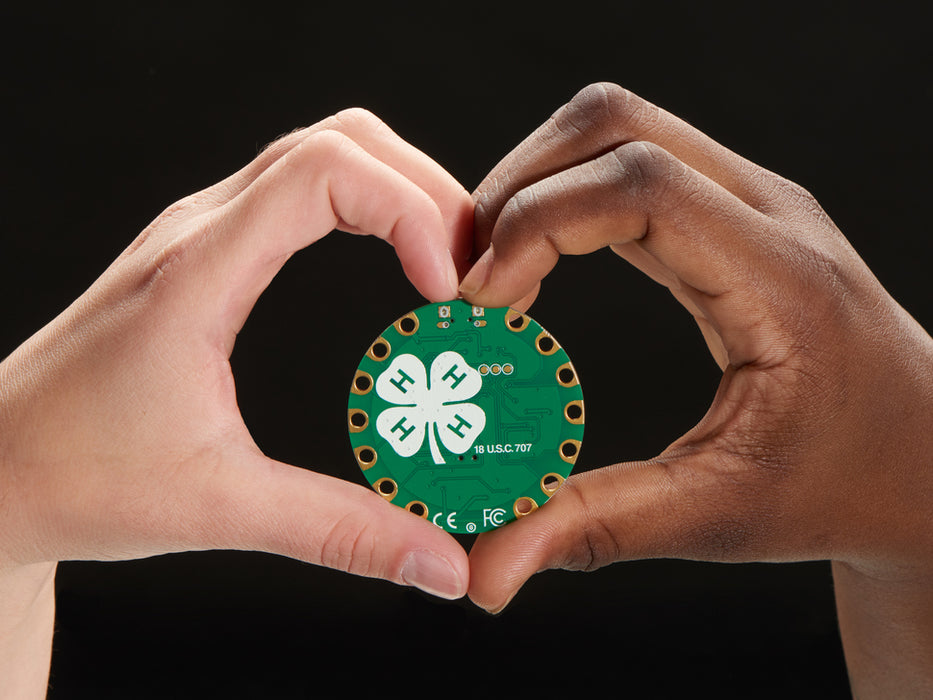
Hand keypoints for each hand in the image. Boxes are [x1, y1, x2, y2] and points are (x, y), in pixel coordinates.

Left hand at [0, 110, 473, 670]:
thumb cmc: (76, 478)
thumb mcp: (218, 508)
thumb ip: (340, 533)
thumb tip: (440, 563)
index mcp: (199, 271)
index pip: (325, 170)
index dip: (409, 210)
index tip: (445, 290)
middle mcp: (201, 230)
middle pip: (342, 141)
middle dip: (425, 192)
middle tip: (470, 274)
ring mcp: (201, 233)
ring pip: (323, 155)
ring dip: (399, 195)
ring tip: (446, 269)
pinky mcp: (206, 253)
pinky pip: (302, 192)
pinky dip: (366, 211)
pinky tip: (392, 271)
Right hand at [460, 83, 932, 694]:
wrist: (921, 461)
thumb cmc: (842, 486)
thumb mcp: (719, 516)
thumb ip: (596, 528)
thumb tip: (487, 570)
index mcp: (780, 278)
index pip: (639, 188)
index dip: (534, 226)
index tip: (482, 303)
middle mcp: (770, 214)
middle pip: (615, 125)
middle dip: (518, 186)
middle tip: (468, 273)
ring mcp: (755, 203)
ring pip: (619, 130)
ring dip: (538, 184)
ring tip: (493, 267)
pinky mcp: (735, 215)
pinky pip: (634, 166)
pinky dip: (567, 199)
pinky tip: (539, 263)